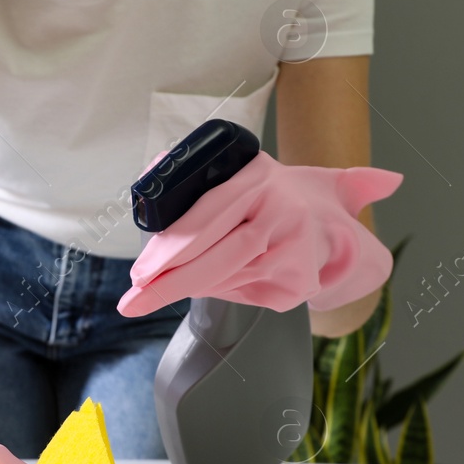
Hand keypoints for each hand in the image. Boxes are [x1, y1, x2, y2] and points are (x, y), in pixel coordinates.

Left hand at [118, 151, 402, 316]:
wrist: (330, 223)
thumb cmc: (269, 195)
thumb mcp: (239, 167)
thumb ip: (191, 165)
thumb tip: (156, 167)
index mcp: (262, 178)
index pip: (211, 214)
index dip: (173, 246)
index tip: (140, 271)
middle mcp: (284, 214)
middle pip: (222, 255)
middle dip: (172, 281)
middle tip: (134, 298)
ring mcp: (295, 253)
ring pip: (228, 277)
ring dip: (186, 287)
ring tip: (149, 296)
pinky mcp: (297, 285)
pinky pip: (242, 292)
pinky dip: (214, 290)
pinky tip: (195, 287)